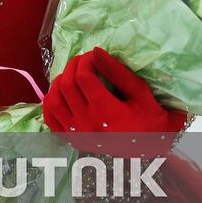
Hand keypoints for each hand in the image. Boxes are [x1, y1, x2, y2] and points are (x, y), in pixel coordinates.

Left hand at [42, 46, 187, 137]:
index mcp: (106, 112)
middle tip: (85, 61)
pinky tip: (63, 93)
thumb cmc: (150, 120)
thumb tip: (96, 51)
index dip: (86, 60)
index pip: (83, 76)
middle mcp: (88, 125)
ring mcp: (78, 135)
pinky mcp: (73, 141)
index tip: (94, 55)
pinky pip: (51, 119)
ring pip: (54, 101)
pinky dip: (51, 102)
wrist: (150, 152)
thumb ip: (117, 72)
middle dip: (73, 65)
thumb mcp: (140, 93)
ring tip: (73, 75)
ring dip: (60, 82)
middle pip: (67, 85)